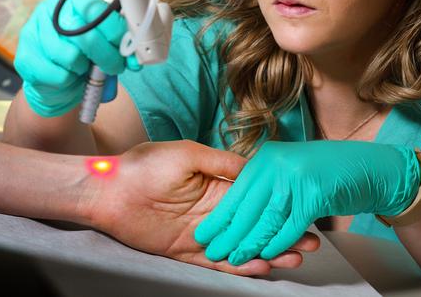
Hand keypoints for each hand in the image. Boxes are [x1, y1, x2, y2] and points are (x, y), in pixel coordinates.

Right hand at [14, 0, 129, 116]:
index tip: (127, 46)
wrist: (54, 82)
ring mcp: (32, 33)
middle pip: (85, 34)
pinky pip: (58, 74)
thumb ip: (117, 44)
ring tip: (84, 69)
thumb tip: (136, 58)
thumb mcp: (102, 43)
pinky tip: (68, 77)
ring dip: (85, 69)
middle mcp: (48, 10)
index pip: (95, 8)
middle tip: (115, 66)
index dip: (114, 29)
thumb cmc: (82, 56)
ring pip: (71, 56)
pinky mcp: (25, 58)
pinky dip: (70, 81)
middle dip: (107, 55)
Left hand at [80, 140, 319, 275]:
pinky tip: (262, 266)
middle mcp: (214, 210)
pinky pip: (217, 263)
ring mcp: (202, 232)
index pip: (255, 198)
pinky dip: (240, 267)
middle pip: (255, 225)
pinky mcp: (186, 251)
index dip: (279, 205)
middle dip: (283, 232)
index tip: (304, 209)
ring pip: (242, 246)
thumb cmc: (145, 165)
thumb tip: (252, 167)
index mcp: (216, 185)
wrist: (109, 190)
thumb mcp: (188, 153)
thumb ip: (221, 162)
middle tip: (311, 240)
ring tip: (295, 255)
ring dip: (269, 251)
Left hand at [194, 140, 420, 264]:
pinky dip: (278, 242)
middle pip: (247, 207)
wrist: (371, 166)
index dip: (221, 216)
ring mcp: (296, 177)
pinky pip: (290, 224)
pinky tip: (267, 255)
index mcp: (266, 157)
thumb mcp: (288, 166)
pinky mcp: (314, 193)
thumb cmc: (327, 169)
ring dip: (250, 242)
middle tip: (213, 251)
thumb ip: (264, 180)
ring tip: (234, 258)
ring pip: (266, 219)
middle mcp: (277, 164)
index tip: (204, 234)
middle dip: (229, 233)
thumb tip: (235, 204)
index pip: (236, 191)